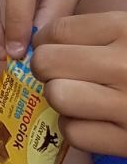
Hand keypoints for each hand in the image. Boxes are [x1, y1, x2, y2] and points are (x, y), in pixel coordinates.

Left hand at [32, 12, 126, 158]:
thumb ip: (99, 32)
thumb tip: (45, 39)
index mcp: (125, 30)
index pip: (56, 31)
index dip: (44, 41)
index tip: (50, 48)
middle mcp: (123, 65)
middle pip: (48, 63)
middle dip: (46, 69)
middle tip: (58, 74)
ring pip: (58, 97)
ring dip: (60, 100)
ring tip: (76, 98)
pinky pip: (76, 134)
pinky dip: (76, 129)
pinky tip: (92, 121)